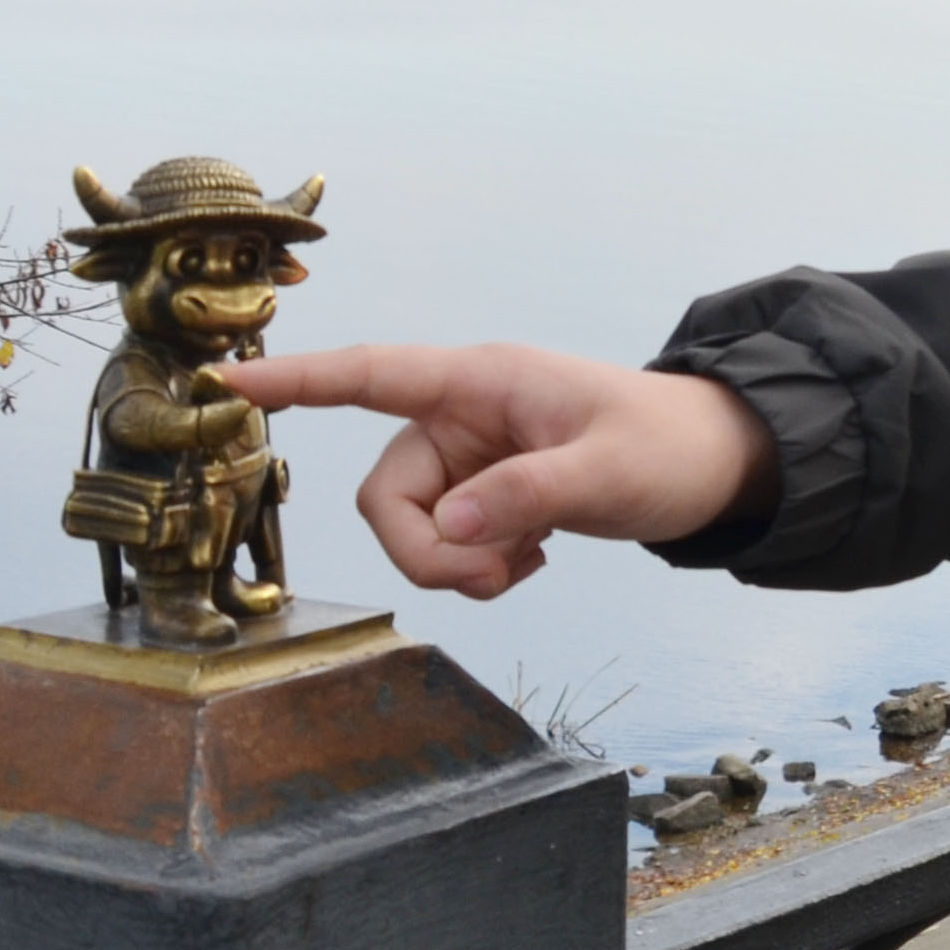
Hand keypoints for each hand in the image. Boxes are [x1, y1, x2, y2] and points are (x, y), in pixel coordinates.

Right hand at [213, 342, 776, 598]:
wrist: (718, 463)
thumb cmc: (671, 444)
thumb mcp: (609, 471)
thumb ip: (529, 497)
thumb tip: (452, 529)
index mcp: (481, 381)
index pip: (371, 374)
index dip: (299, 380)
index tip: (231, 381)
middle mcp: (463, 415)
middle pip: (387, 494)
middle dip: (428, 552)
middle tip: (501, 575)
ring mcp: (472, 458)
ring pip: (414, 528)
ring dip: (461, 565)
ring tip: (532, 562)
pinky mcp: (487, 495)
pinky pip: (448, 544)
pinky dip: (482, 567)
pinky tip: (537, 557)